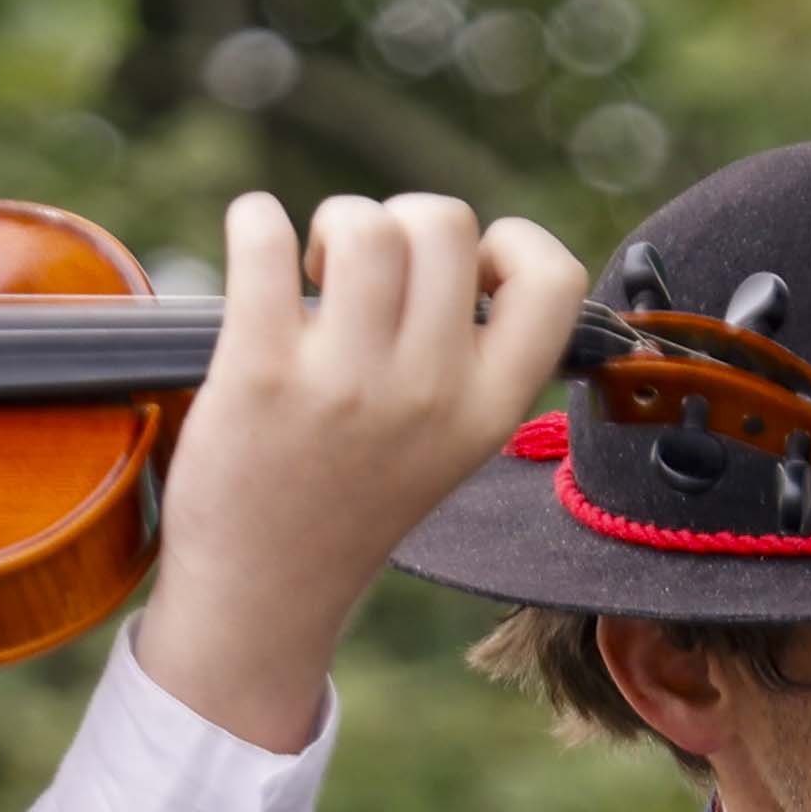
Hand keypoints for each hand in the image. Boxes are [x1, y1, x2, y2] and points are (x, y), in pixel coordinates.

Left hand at [141, 190, 587, 755]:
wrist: (268, 589)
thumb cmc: (355, 497)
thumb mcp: (452, 442)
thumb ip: (470, 357)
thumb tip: (462, 245)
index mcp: (489, 410)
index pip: (553, 283)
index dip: (511, 245)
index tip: (466, 270)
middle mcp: (428, 393)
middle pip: (444, 223)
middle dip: (401, 221)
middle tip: (367, 275)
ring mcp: (345, 383)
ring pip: (364, 224)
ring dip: (334, 223)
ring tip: (313, 271)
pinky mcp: (259, 372)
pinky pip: (266, 237)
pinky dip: (257, 221)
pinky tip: (259, 249)